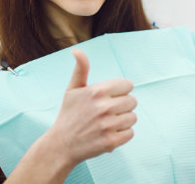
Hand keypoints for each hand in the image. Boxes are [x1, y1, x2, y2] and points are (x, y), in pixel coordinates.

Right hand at [48, 49, 136, 166]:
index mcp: (97, 91)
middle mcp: (103, 107)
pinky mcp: (111, 142)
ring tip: (108, 122)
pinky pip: (130, 133)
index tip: (112, 95)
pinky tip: (109, 132)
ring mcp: (108, 125)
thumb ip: (80, 68)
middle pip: (133, 101)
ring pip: (133, 117)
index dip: (121, 89)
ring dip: (123, 120)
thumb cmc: (69, 114)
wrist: (61, 145)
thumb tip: (76, 50)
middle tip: (108, 110)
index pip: (128, 84)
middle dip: (123, 105)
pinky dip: (122, 134)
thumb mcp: (72, 88)